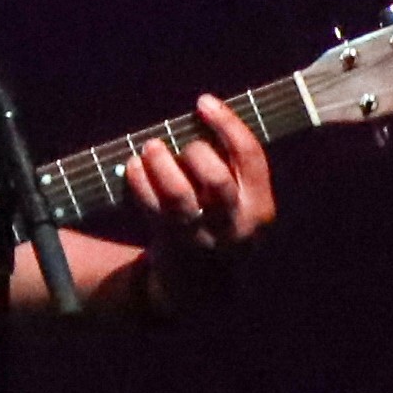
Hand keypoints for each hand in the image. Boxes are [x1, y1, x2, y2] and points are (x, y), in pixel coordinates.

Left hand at [120, 95, 277, 265]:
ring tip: (149, 147)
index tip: (203, 101)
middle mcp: (236, 226)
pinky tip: (132, 167)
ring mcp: (203, 239)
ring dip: (160, 165)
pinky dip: (139, 183)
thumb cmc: (217, 229)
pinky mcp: (172, 246)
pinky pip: (153, 210)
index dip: (227, 124)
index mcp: (260, 208)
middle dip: (195, 152)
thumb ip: (229, 170)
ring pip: (180, 196)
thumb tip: (201, 116)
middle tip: (180, 145)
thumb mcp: (238, 206)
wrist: (200, 291)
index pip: (251, 157)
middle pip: (216, 179)